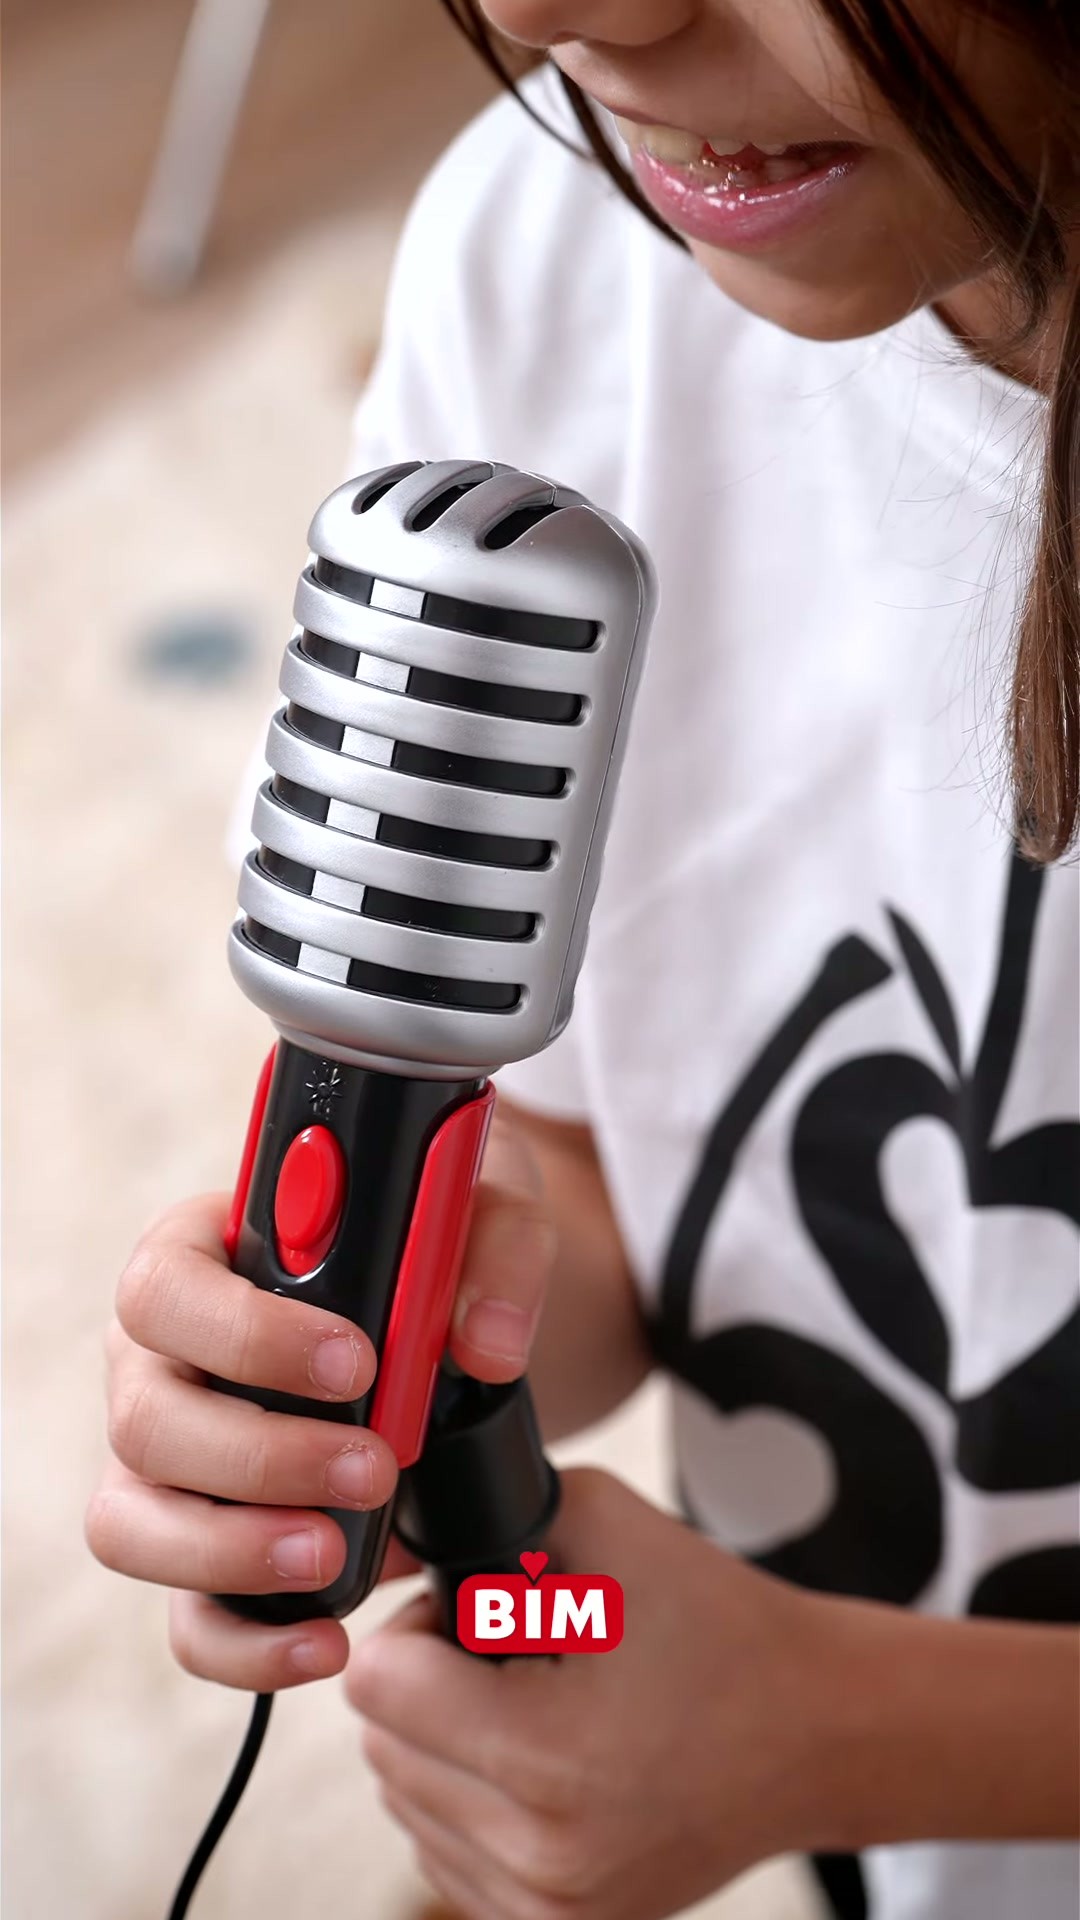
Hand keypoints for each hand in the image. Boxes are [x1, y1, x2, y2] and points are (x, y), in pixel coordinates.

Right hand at [85, 1098, 557, 1691]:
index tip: (358, 1361)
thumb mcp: (484, 1204)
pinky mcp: (206, 1548)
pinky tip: (327, 1644)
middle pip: (145, 1419)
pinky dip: (249, 1644)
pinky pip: (189, 1616)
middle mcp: (160, 1360)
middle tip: (376, 1466)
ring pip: (135, 1524)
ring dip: (233, 1551)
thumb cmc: (441, 1242)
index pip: (165, 1287)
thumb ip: (501, 1244)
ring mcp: (170, 1464)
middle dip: (261, 1457)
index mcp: (200, 1255)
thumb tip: (487, 1344)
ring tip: (336, 1557)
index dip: (247, 1334)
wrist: (456, 1318)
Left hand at [347, 1469, 832, 1919]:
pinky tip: (541, 1762)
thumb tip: (396, 1554)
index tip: (477, 1614)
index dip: (420, 1627)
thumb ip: (485, 1514)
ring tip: (533, 1707)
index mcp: (548, 1756)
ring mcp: (547, 1910)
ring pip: (405, 1805)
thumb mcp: (605, 1521)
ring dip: (442, 1746)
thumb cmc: (719, 1626)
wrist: (817, 1733)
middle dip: (428, 1685)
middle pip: (380, 1747)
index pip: (378, 1683)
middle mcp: (540, 1855)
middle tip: (511, 1653)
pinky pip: (445, 1855)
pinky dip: (470, 1802)